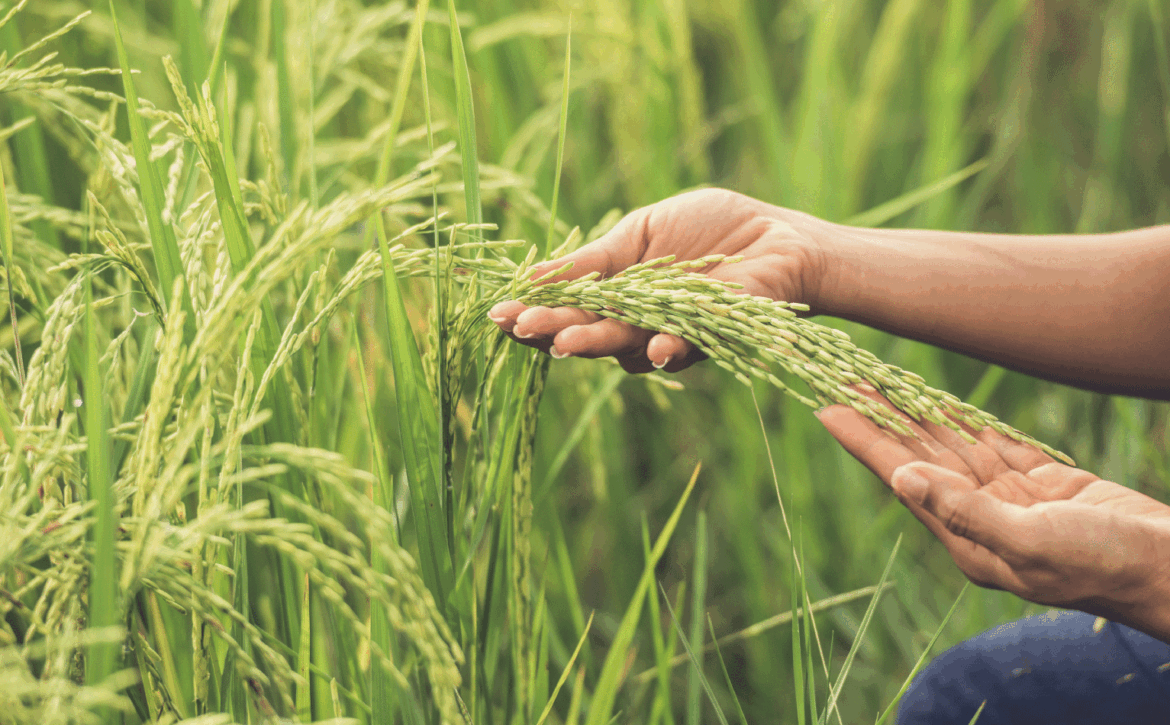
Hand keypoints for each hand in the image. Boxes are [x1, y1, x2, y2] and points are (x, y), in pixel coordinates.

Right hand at [487, 188, 829, 372]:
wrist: (776, 236)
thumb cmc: (711, 227)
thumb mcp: (642, 232)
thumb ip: (595, 260)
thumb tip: (533, 276)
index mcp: (615, 293)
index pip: (565, 308)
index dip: (533, 312)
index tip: (499, 313)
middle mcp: (635, 323)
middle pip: (586, 332)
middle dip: (552, 331)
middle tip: (524, 329)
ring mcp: (668, 335)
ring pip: (624, 347)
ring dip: (596, 343)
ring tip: (566, 340)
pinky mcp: (708, 339)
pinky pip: (680, 349)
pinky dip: (665, 349)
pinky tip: (652, 348)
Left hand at [816, 389, 1169, 641]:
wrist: (1167, 568)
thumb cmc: (1102, 564)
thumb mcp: (1030, 542)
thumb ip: (965, 511)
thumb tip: (902, 479)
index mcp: (966, 537)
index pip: (901, 477)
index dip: (863, 440)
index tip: (826, 407)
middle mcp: (978, 517)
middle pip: (917, 456)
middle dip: (880, 418)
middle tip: (843, 378)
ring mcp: (1009, 500)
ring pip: (951, 446)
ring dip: (915, 413)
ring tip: (877, 380)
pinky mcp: (1041, 485)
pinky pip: (991, 444)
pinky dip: (963, 420)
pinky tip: (935, 401)